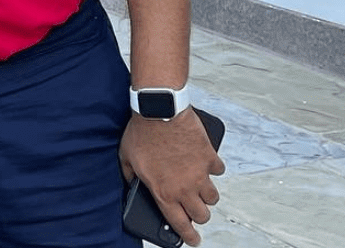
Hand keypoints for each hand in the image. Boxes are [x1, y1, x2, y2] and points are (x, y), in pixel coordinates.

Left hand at [120, 109, 224, 245]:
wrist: (159, 110)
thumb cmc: (141, 133)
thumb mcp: (125, 158)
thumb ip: (130, 176)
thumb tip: (130, 184)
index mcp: (163, 192)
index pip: (180, 224)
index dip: (188, 236)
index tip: (193, 240)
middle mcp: (185, 188)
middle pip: (202, 215)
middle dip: (199, 215)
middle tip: (194, 209)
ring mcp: (200, 173)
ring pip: (213, 197)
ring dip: (207, 195)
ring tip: (199, 187)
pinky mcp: (209, 157)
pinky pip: (218, 170)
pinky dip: (213, 168)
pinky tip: (205, 163)